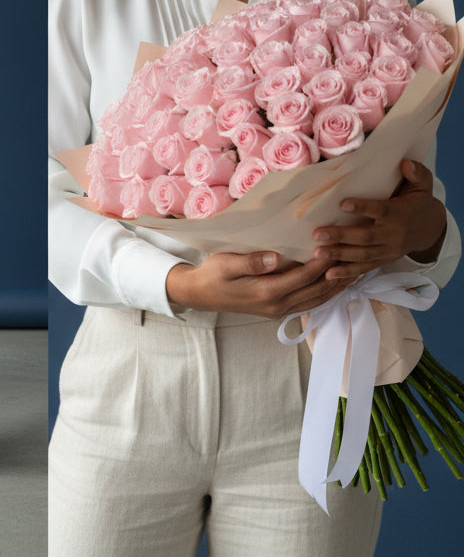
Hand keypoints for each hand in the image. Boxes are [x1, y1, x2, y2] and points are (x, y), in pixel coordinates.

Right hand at [166, 251, 346, 317]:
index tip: (334, 247)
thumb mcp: (226, 264)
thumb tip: (275, 258)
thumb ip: (251, 262)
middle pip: (316, 291)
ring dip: (336, 287)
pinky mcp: (278, 309)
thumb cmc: (213, 274)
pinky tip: (334, 284)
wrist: (200, 294)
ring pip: (316, 300)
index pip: (303, 277)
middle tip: (357, 258)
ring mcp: (279, 310)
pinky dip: (325, 294)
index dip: (320, 264)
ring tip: (356, 271)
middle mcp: (277, 305)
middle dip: (337, 275)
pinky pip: (309, 303)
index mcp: (267, 292)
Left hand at [312, 159, 446, 278]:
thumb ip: (416, 173)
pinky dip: (347, 273)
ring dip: (339, 255)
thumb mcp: (422, 185)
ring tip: (317, 254)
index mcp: (399, 214)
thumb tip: (406, 163)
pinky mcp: (383, 261)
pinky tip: (329, 275)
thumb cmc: (419, 202)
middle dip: (341, 237)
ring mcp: (388, 251)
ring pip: (362, 256)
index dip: (362, 207)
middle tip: (317, 234)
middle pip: (366, 237)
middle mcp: (393, 235)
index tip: (342, 203)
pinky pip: (364, 269)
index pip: (380, 211)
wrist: (430, 229)